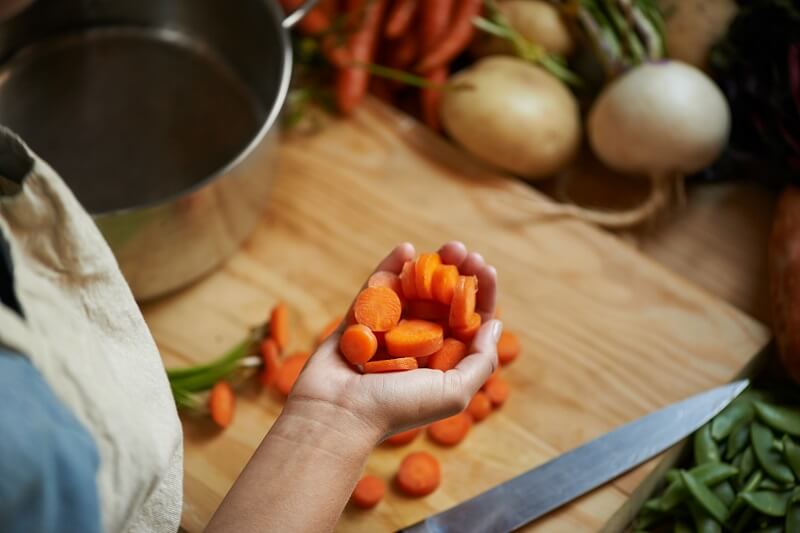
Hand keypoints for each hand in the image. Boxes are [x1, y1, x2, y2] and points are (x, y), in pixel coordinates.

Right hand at [288, 241, 501, 443]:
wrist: (338, 414)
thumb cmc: (397, 408)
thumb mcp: (454, 392)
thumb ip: (479, 361)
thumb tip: (494, 324)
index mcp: (441, 360)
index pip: (467, 321)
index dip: (479, 293)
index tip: (484, 268)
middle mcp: (416, 344)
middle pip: (441, 300)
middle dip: (455, 272)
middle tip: (461, 251)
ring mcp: (387, 330)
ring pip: (412, 290)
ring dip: (429, 265)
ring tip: (445, 248)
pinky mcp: (359, 320)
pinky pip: (376, 289)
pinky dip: (390, 267)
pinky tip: (406, 248)